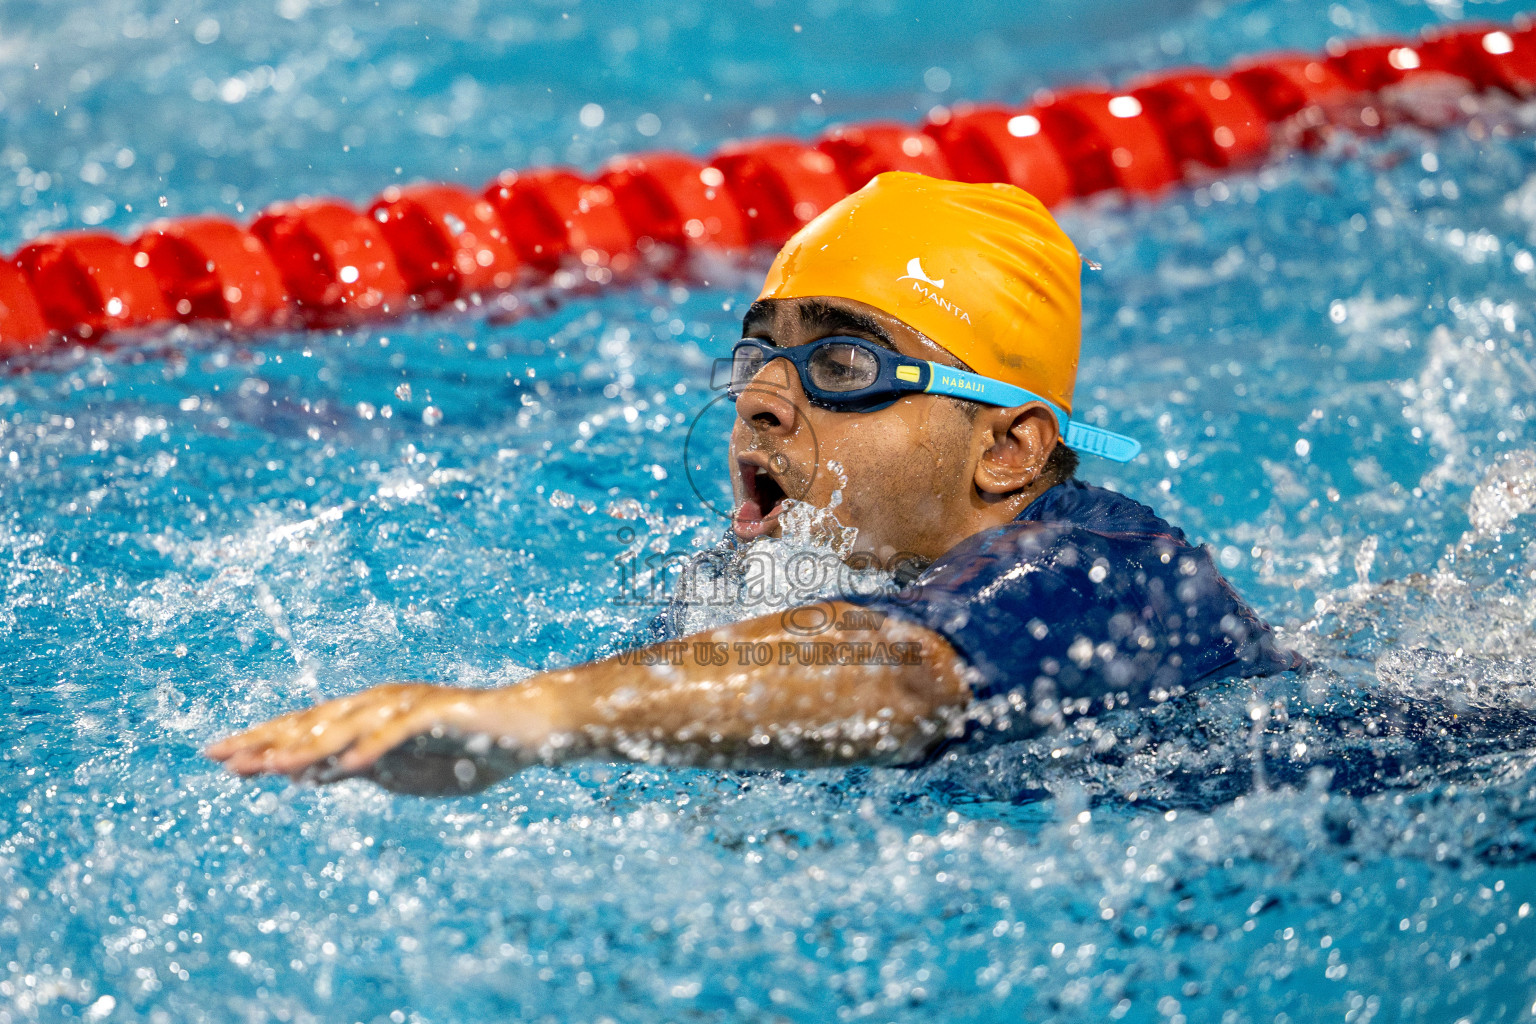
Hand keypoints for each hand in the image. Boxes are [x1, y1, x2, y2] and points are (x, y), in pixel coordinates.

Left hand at [205, 682, 514, 781]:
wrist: (527, 729)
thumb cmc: (466, 752)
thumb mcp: (402, 772)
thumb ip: (357, 768)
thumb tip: (308, 775)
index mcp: (368, 716)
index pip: (306, 728)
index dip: (262, 742)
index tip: (217, 757)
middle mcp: (381, 703)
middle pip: (316, 721)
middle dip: (268, 739)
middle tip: (220, 755)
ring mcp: (409, 705)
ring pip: (350, 725)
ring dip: (311, 746)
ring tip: (275, 767)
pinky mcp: (440, 713)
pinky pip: (401, 732)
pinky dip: (373, 747)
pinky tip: (346, 766)